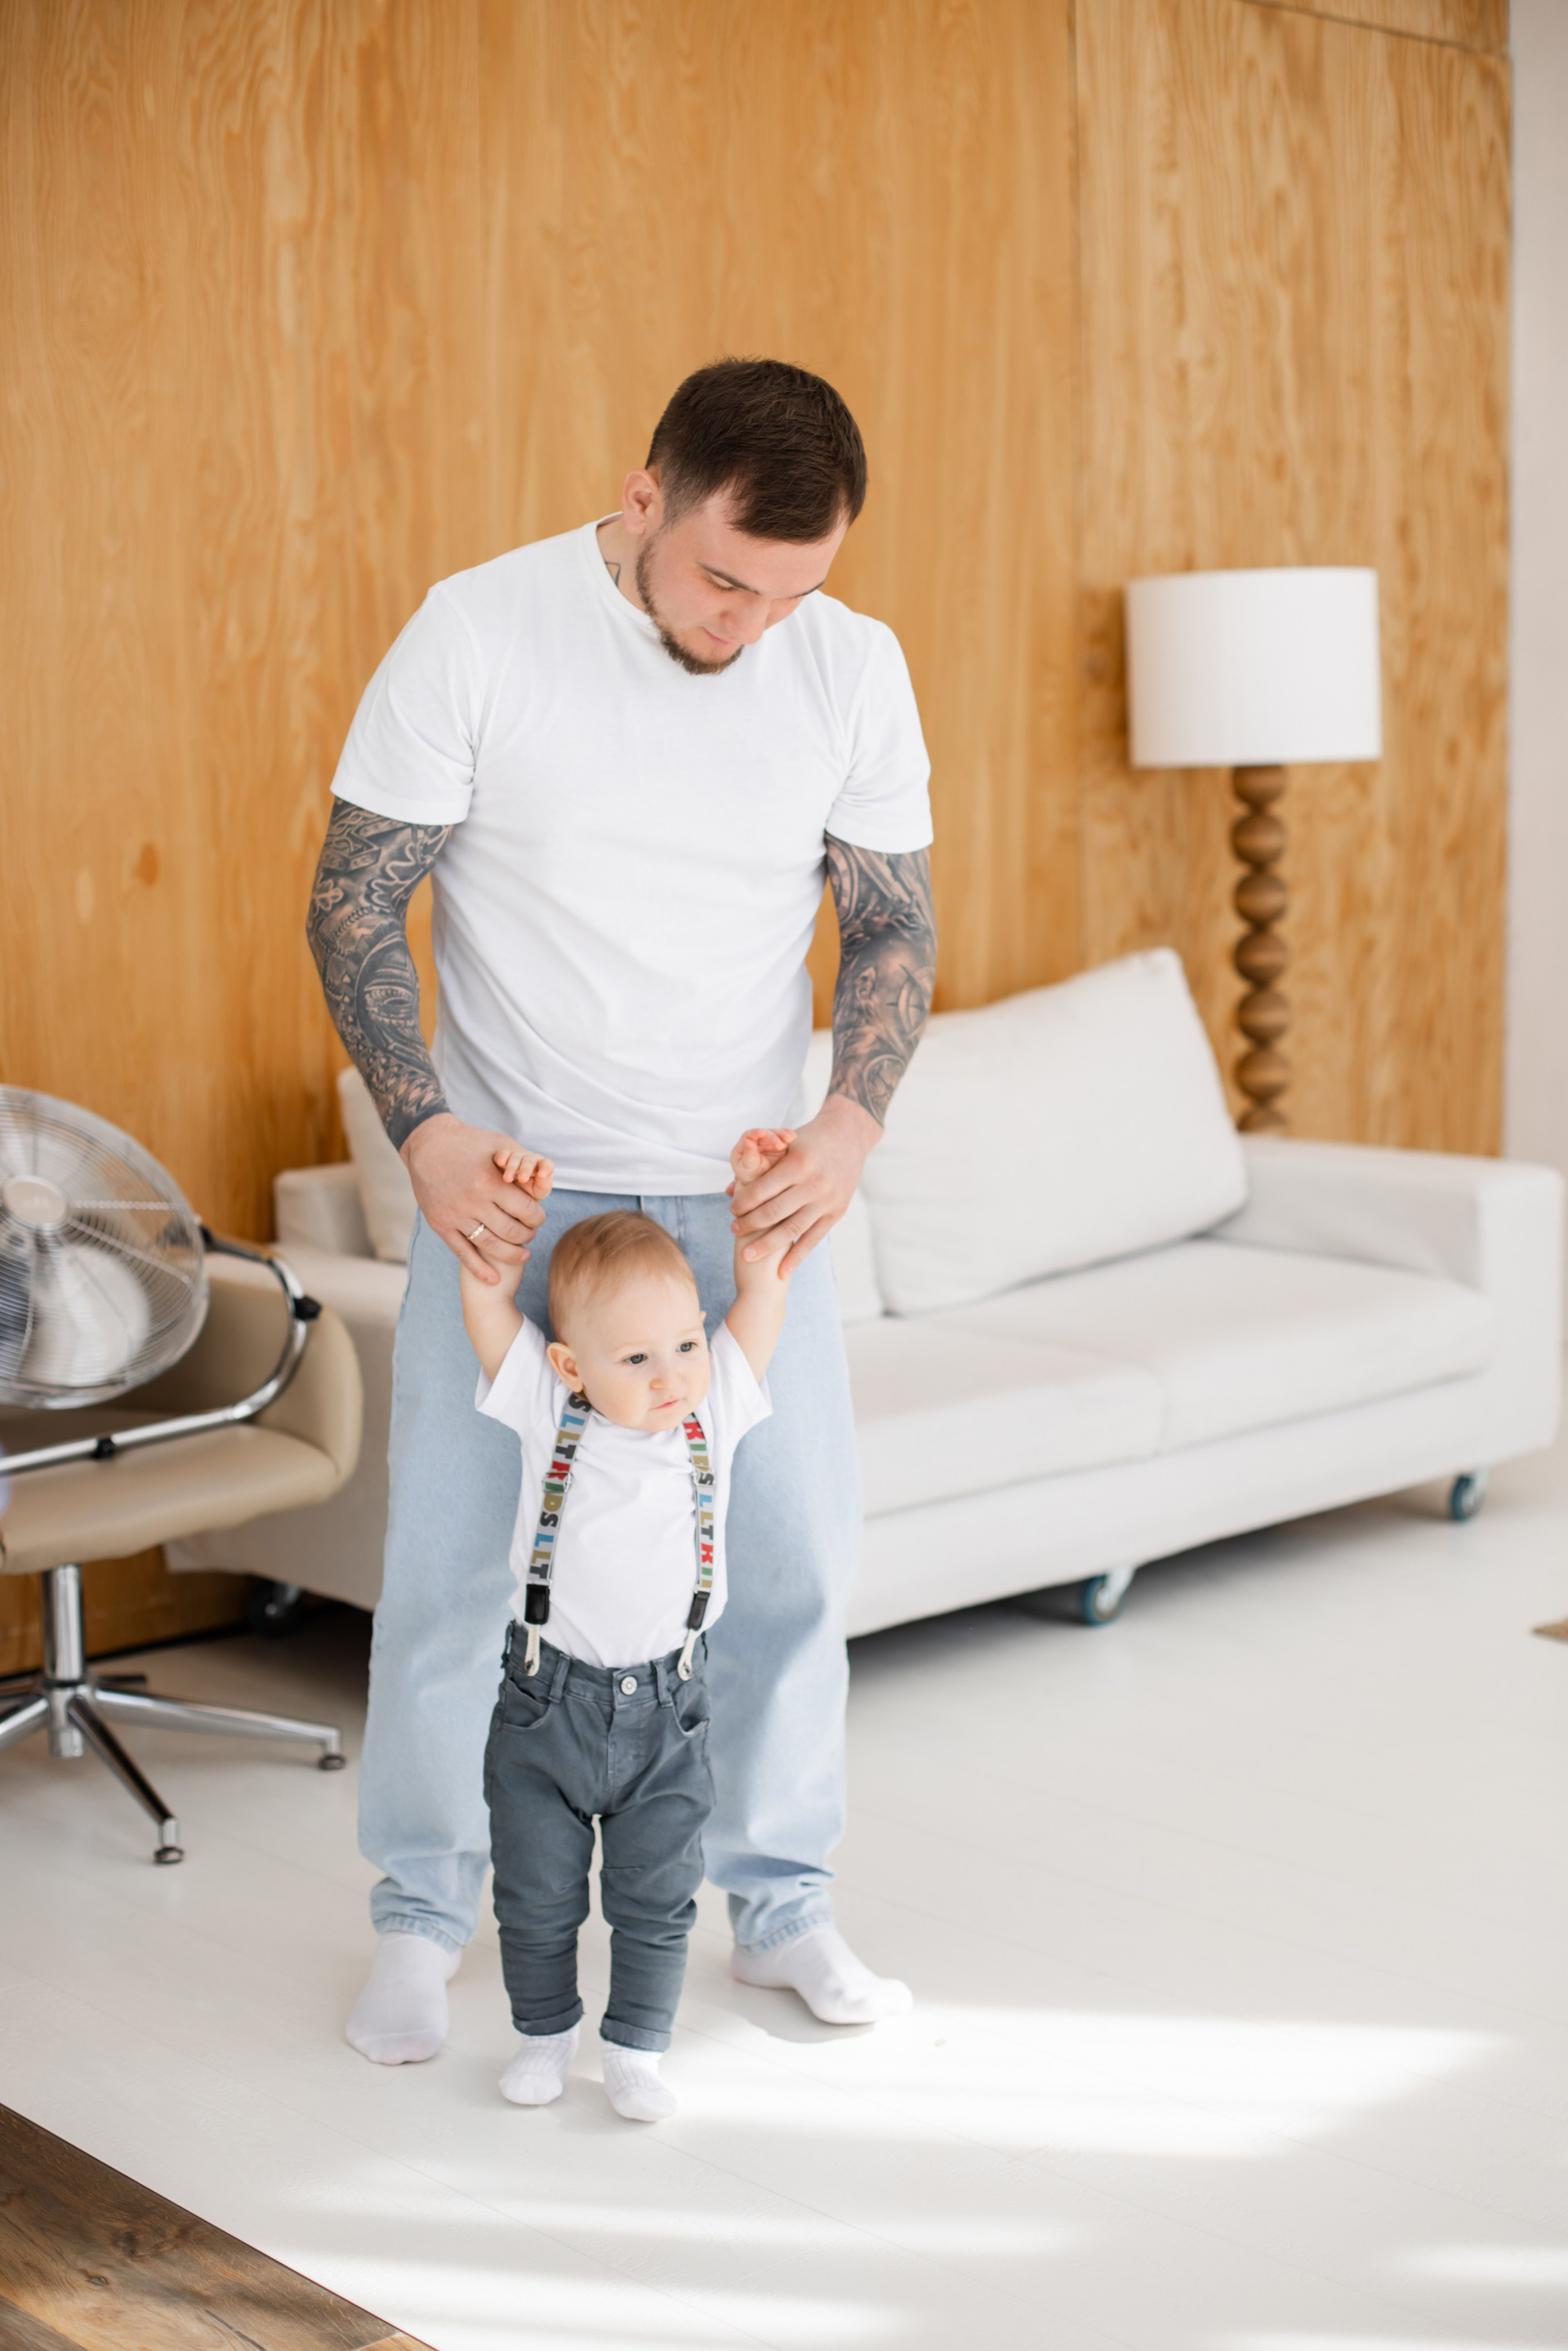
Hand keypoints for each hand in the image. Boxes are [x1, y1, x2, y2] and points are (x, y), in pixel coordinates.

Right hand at [401, 1112, 553, 1282]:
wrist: (427, 1144)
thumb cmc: (470, 1141)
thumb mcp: (500, 1144)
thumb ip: (524, 1161)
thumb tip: (546, 1177)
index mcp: (490, 1181)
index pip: (526, 1210)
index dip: (537, 1217)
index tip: (538, 1217)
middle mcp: (472, 1201)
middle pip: (511, 1231)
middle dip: (527, 1235)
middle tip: (530, 1233)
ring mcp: (455, 1215)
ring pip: (491, 1246)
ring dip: (511, 1253)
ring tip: (522, 1253)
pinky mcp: (440, 1225)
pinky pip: (463, 1254)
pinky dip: (480, 1270)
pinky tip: (494, 1279)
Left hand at [728, 1095, 879, 1275]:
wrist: (849, 1134)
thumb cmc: (810, 1138)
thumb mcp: (785, 1145)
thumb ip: (759, 1167)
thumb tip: (729, 1191)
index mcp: (797, 1164)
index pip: (761, 1190)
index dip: (743, 1203)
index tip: (732, 1210)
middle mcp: (813, 1184)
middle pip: (773, 1212)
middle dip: (749, 1224)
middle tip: (734, 1229)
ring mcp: (826, 1200)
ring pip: (791, 1230)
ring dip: (766, 1245)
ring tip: (747, 1254)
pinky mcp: (837, 1212)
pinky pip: (813, 1239)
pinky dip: (797, 1257)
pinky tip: (782, 1271)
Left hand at [730, 1126, 795, 1187]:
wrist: (766, 1188)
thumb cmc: (753, 1180)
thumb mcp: (749, 1170)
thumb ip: (748, 1157)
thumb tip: (742, 1151)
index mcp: (742, 1149)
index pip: (748, 1136)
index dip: (754, 1133)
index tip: (762, 1132)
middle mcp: (754, 1143)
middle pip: (763, 1134)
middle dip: (772, 1137)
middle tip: (780, 1145)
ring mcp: (767, 1143)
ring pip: (774, 1134)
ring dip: (782, 1135)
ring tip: (789, 1139)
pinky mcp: (779, 1144)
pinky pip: (783, 1137)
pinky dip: (788, 1135)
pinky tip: (792, 1137)